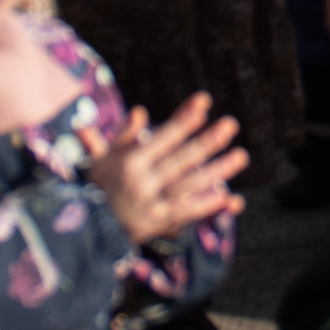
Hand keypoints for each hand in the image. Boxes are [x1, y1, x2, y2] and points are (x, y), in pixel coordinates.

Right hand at [105, 102, 248, 245]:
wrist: (88, 227)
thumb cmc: (100, 186)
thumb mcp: (104, 158)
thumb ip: (124, 135)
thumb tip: (139, 111)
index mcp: (130, 161)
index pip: (163, 136)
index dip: (184, 120)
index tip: (204, 102)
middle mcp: (141, 180)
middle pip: (181, 159)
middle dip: (207, 141)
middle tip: (231, 124)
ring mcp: (150, 203)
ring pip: (189, 184)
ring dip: (217, 170)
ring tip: (240, 155)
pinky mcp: (157, 223)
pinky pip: (184, 212)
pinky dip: (205, 204)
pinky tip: (226, 195)